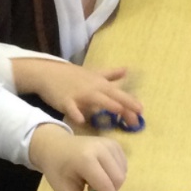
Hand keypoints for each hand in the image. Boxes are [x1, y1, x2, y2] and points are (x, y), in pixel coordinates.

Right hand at [13, 58, 143, 128]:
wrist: (48, 73)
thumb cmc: (72, 75)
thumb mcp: (93, 73)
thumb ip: (110, 74)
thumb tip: (127, 70)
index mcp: (100, 84)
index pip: (118, 93)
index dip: (130, 101)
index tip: (142, 110)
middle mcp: (92, 89)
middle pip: (111, 97)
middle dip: (124, 106)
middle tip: (136, 118)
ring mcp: (79, 94)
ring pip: (95, 100)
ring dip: (106, 104)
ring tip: (118, 110)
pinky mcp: (65, 101)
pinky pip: (71, 108)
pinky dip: (76, 113)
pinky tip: (81, 120)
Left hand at [26, 125, 125, 190]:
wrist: (55, 147)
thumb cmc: (58, 171)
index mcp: (85, 159)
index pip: (105, 185)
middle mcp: (100, 148)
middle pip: (118, 179)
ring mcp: (109, 143)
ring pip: (123, 173)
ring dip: (112, 184)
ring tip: (94, 180)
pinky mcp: (114, 143)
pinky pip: (123, 166)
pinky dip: (115, 174)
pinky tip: (101, 172)